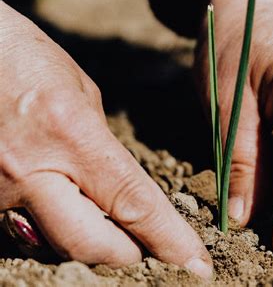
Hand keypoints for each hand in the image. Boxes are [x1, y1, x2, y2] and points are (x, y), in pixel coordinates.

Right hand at [0, 2, 211, 278]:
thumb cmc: (24, 57)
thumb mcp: (80, 93)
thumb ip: (100, 145)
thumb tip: (116, 185)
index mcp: (72, 134)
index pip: (133, 203)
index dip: (169, 239)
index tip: (197, 265)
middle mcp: (30, 171)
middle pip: (92, 245)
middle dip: (130, 256)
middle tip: (151, 252)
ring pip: (55, 244)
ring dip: (90, 243)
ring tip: (111, 229)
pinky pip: (24, 230)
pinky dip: (52, 227)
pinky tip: (64, 207)